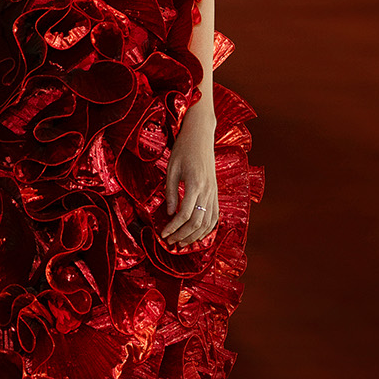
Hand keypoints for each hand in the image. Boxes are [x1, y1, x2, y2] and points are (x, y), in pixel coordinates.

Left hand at [161, 105, 218, 248]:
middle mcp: (208, 190)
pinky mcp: (216, 192)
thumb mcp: (171, 168)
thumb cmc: (183, 149)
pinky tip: (197, 235)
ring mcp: (214, 192)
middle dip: (183, 236)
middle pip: (197, 222)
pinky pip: (214, 216)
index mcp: (195, 183)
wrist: (201, 135)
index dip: (173, 227)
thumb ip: (171, 192)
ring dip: (195, 236)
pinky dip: (207, 229)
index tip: (163, 234)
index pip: (185, 214)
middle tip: (170, 242)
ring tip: (182, 243)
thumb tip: (170, 213)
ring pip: (208, 222)